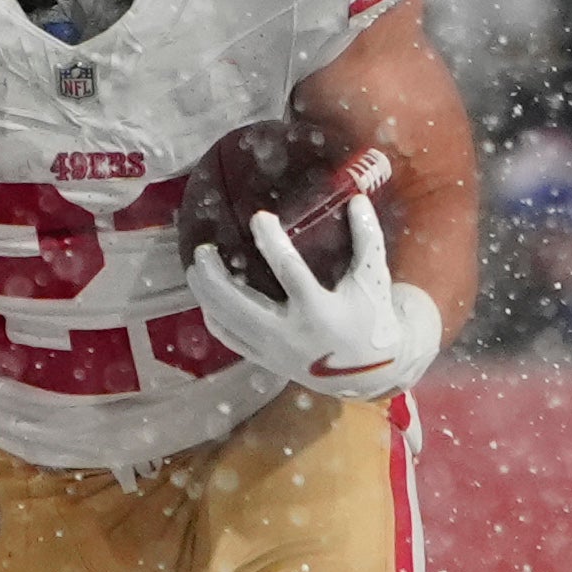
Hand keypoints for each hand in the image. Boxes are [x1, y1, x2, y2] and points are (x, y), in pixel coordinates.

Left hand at [187, 200, 441, 401]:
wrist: (367, 372)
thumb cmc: (371, 320)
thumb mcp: (374, 279)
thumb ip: (367, 238)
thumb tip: (357, 199)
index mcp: (319, 310)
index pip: (288, 270)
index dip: (271, 240)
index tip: (258, 216)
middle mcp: (291, 333)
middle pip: (240, 303)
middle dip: (216, 276)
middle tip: (203, 248)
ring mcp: (274, 349)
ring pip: (228, 322)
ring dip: (207, 294)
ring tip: (197, 266)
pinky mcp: (265, 359)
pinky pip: (230, 339)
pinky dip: (214, 318)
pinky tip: (207, 297)